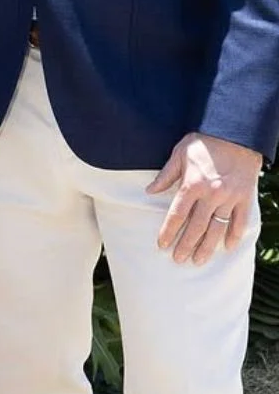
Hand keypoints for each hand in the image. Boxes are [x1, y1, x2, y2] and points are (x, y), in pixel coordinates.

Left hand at [147, 131, 261, 264]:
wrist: (236, 133)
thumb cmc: (205, 141)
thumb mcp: (180, 153)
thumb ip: (166, 175)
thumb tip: (149, 191)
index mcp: (192, 184)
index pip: (177, 215)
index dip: (168, 232)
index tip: (162, 245)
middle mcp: (211, 194)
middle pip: (196, 227)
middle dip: (186, 245)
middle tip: (178, 259)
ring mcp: (230, 197)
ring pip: (217, 229)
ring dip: (207, 247)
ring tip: (198, 260)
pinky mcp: (245, 197)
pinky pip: (240, 221)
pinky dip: (234, 236)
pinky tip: (226, 248)